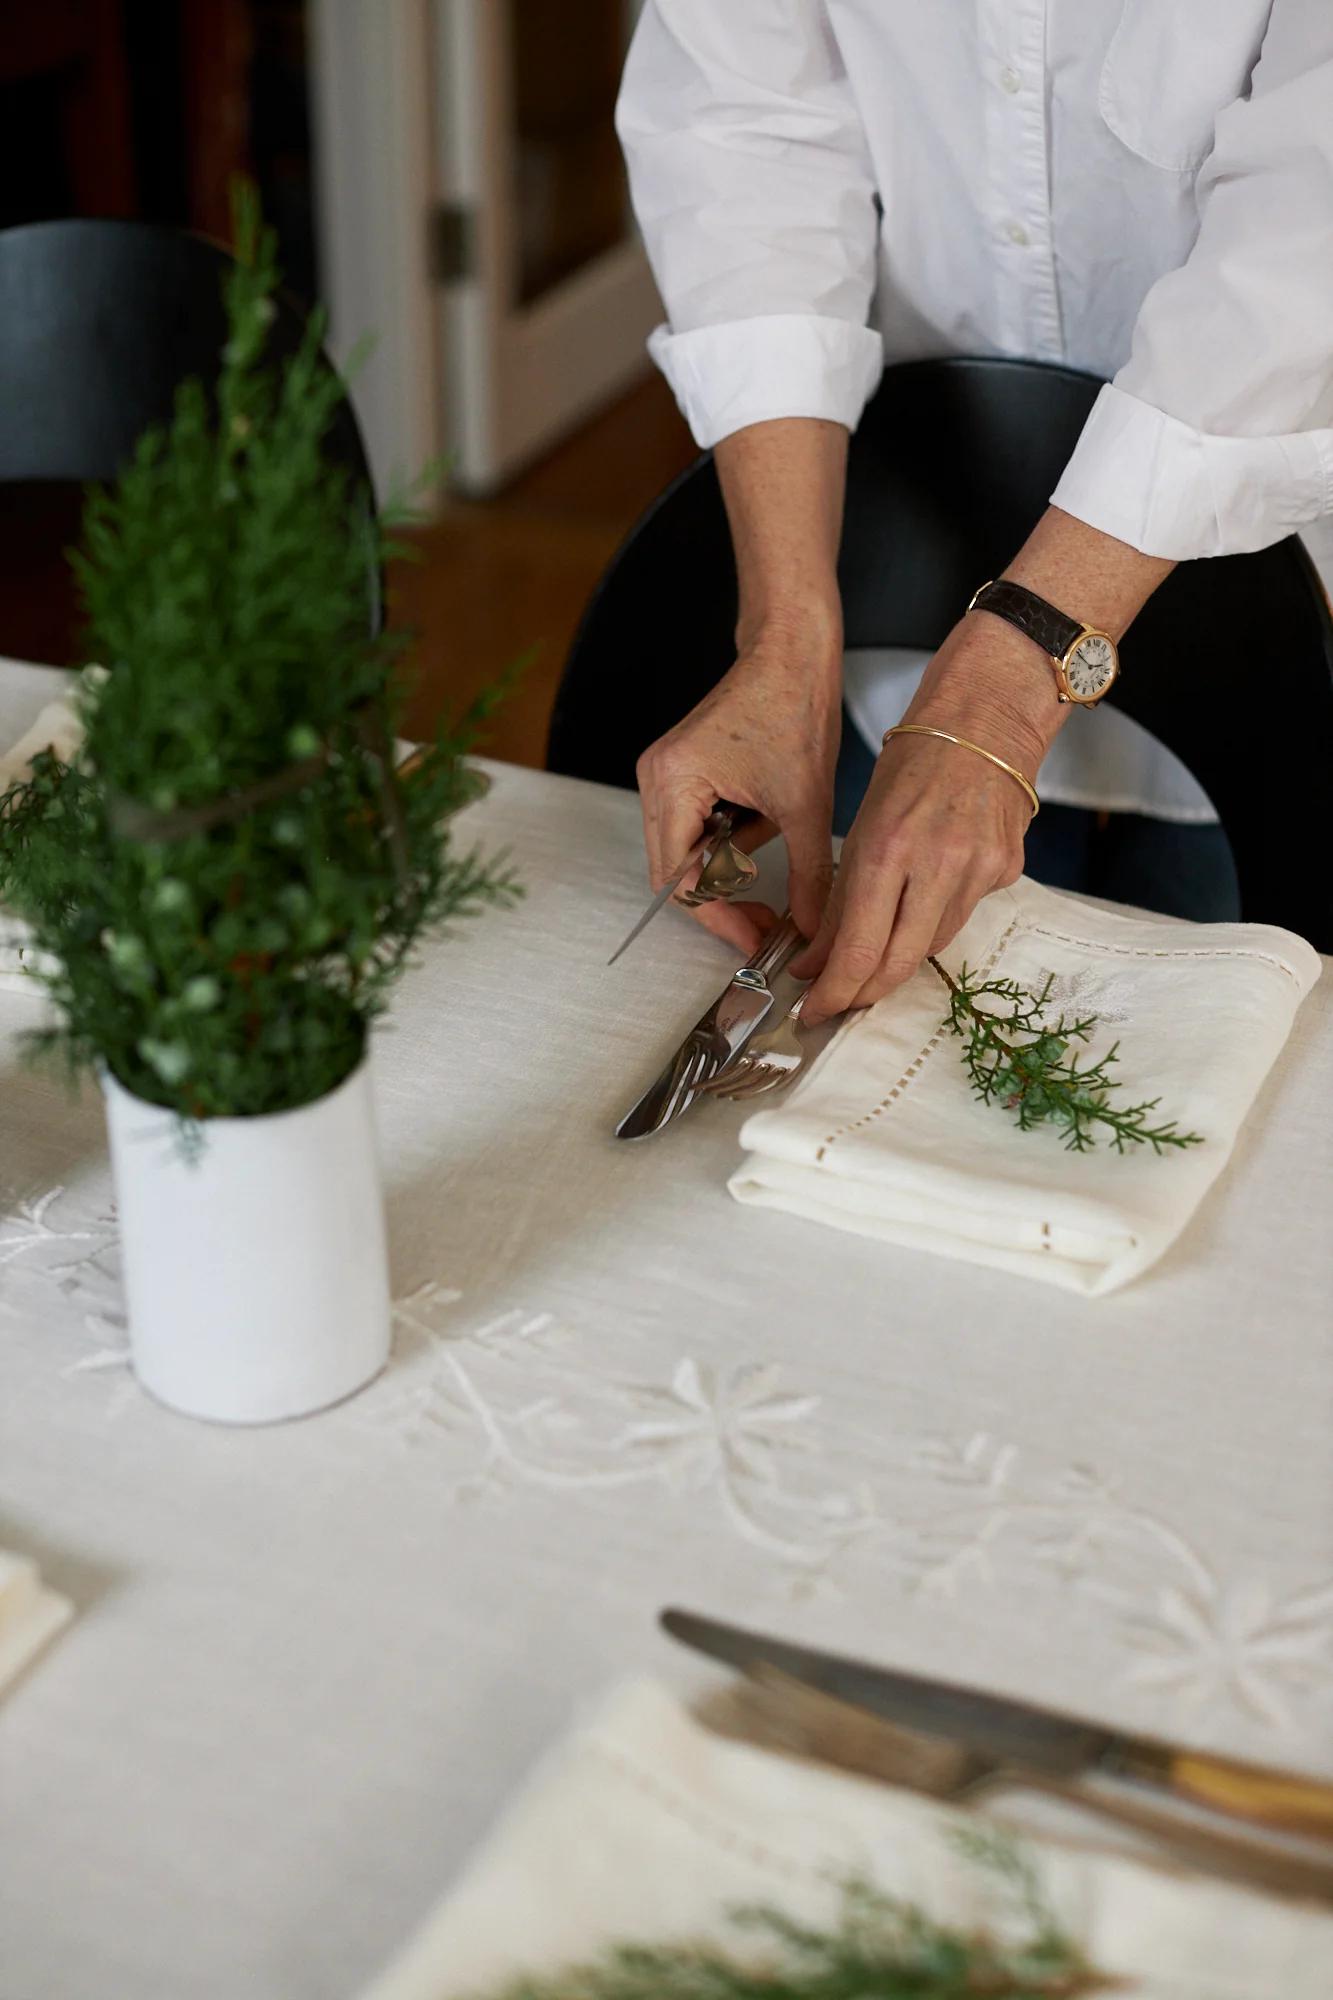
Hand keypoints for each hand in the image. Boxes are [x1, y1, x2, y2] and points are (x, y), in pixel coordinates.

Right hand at [635, 624, 841, 951]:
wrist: (792, 650)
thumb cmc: (794, 706)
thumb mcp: (807, 804)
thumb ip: (808, 874)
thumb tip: (812, 929)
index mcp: (673, 783)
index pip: (680, 879)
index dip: (718, 917)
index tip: (755, 940)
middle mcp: (656, 780)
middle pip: (676, 871)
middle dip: (724, 898)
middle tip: (766, 923)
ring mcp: (666, 776)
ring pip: (690, 852)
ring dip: (731, 867)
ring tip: (776, 857)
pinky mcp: (684, 773)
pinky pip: (700, 828)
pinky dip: (733, 842)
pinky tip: (767, 826)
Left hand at [795, 615, 1054, 1022]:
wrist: (986, 718)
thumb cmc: (914, 761)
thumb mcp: (862, 822)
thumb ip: (842, 897)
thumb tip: (818, 960)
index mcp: (888, 847)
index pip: (859, 948)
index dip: (834, 990)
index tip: (812, 1007)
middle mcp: (938, 864)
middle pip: (898, 964)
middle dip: (863, 993)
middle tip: (838, 1003)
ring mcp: (979, 870)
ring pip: (931, 945)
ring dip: (896, 956)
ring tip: (872, 949)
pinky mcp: (1007, 871)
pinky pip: (962, 915)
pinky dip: (933, 918)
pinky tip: (927, 892)